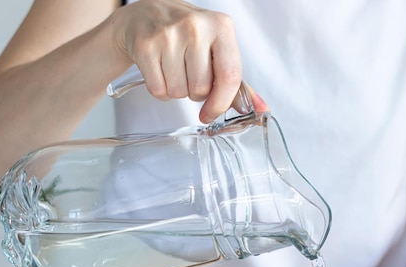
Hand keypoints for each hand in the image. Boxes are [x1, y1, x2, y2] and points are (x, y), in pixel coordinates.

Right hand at [111, 0, 244, 121]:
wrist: (147, 15)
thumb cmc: (187, 34)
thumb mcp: (217, 49)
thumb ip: (238, 82)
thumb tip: (260, 109)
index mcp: (221, 26)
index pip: (230, 76)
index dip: (222, 103)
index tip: (212, 113)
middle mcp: (196, 27)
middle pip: (201, 89)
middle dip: (195, 92)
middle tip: (189, 73)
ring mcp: (168, 35)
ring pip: (179, 92)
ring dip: (177, 90)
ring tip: (174, 69)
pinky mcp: (146, 46)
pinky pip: (158, 90)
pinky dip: (160, 89)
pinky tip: (160, 70)